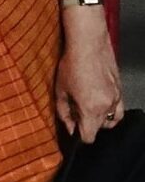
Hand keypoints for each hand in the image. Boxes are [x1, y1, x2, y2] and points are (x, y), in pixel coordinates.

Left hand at [57, 15, 122, 143]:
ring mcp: (117, 97)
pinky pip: (118, 107)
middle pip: (101, 129)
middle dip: (89, 125)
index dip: (80, 136)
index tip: (74, 130)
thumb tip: (70, 127)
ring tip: (88, 106)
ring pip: (113, 119)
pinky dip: (110, 108)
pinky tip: (97, 98)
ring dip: (101, 118)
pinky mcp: (120, 89)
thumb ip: (65, 113)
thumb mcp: (60, 92)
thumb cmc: (72, 64)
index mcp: (91, 108)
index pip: (90, 136)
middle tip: (77, 112)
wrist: (89, 44)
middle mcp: (107, 105)